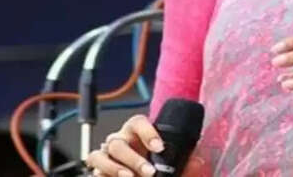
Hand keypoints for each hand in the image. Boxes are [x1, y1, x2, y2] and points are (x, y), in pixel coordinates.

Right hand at [85, 114, 207, 176]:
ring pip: (103, 154)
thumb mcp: (170, 163)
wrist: (139, 174)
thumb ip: (184, 162)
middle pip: (118, 142)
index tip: (159, 147)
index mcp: (137, 133)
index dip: (147, 132)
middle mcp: (119, 140)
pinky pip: (95, 168)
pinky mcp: (98, 169)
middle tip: (149, 172)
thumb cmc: (153, 164)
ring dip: (116, 167)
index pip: (137, 122)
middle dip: (134, 158)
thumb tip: (198, 161)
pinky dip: (104, 173)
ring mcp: (106, 154)